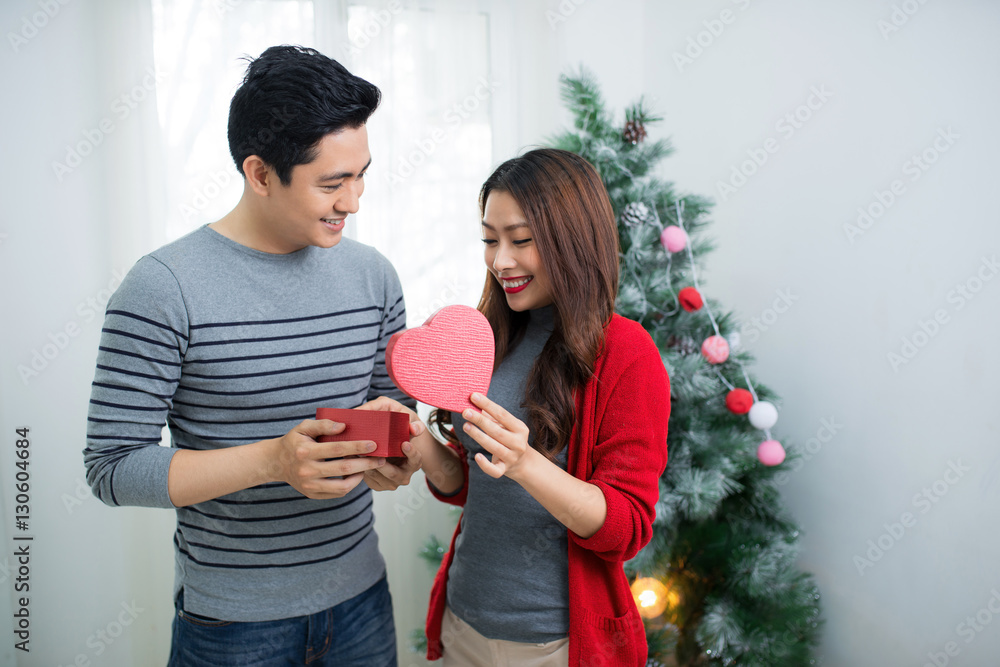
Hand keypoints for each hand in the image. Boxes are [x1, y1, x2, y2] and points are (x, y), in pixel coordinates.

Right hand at [270, 419, 384, 498]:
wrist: (276, 462)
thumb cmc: (294, 442)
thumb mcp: (304, 427)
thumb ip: (323, 424)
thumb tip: (343, 426)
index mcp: (305, 452)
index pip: (336, 449)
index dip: (357, 446)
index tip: (373, 444)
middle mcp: (307, 471)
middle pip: (343, 468)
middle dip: (366, 464)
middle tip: (380, 459)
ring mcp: (309, 486)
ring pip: (342, 486)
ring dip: (360, 477)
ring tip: (369, 467)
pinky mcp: (312, 495)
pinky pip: (337, 493)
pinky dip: (350, 485)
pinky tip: (356, 475)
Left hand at [357, 396, 427, 490]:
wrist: (390, 449)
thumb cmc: (399, 436)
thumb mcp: (407, 427)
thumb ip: (414, 425)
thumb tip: (414, 428)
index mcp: (414, 462)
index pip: (415, 459)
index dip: (411, 452)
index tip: (404, 443)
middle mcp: (404, 475)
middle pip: (393, 473)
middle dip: (380, 462)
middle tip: (372, 452)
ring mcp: (391, 483)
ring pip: (378, 476)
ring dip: (367, 465)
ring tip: (357, 452)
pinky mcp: (378, 485)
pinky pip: (368, 479)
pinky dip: (360, 469)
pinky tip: (353, 457)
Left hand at [461, 392, 539, 481]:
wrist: (523, 463)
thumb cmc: (510, 438)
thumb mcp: (506, 426)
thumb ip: (492, 416)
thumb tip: (474, 402)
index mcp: (520, 428)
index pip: (502, 414)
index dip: (488, 405)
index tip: (473, 396)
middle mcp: (518, 443)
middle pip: (497, 431)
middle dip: (480, 421)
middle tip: (466, 411)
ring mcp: (512, 457)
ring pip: (494, 447)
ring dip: (479, 436)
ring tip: (466, 426)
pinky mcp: (505, 470)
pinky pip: (495, 470)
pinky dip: (486, 465)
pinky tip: (477, 456)